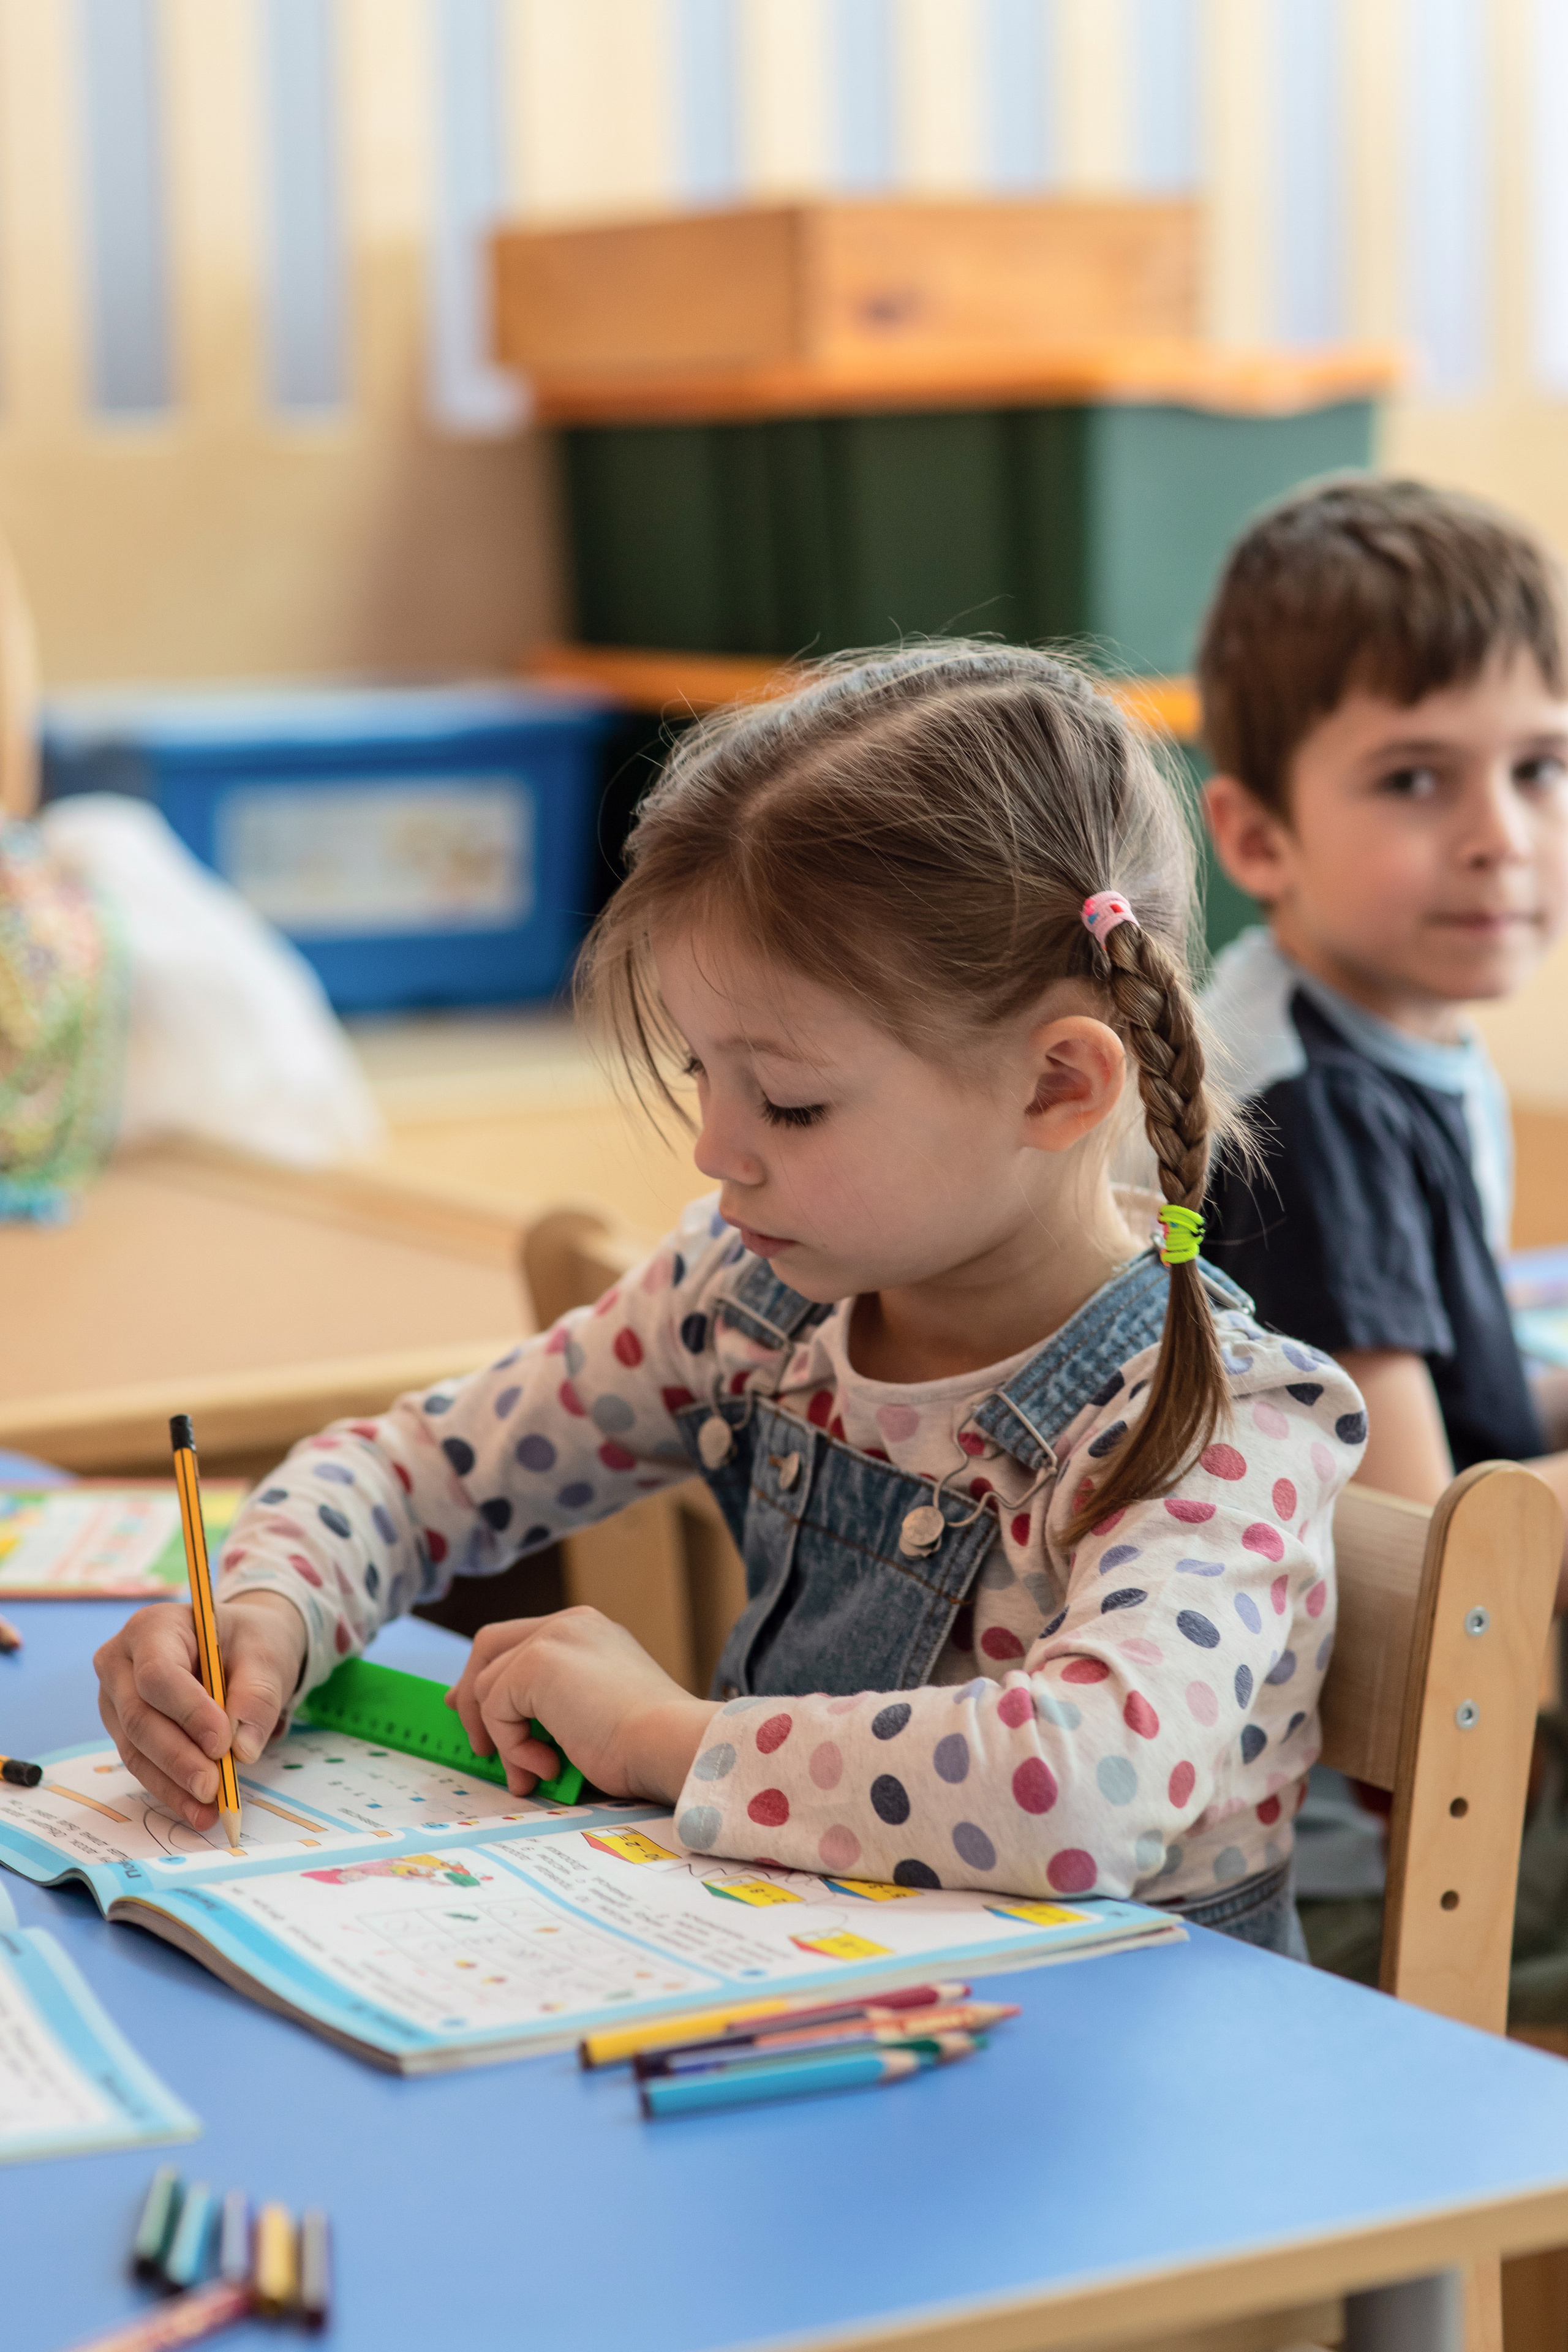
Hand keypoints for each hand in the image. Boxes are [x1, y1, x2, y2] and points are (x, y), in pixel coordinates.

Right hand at [94, 1591, 308, 1829]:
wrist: (237, 1648)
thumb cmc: (248, 1643)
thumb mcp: (265, 1655)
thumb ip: (257, 1696)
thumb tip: (243, 1750)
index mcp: (152, 1627)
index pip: (158, 1674)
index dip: (188, 1712)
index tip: (222, 1744)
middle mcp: (121, 1661)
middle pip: (140, 1716)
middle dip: (178, 1757)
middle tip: (215, 1787)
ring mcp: (116, 1698)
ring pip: (136, 1748)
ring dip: (173, 1782)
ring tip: (210, 1809)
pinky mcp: (124, 1730)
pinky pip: (142, 1764)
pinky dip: (171, 1789)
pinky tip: (198, 1810)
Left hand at [444, 1607, 717, 1803]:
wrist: (669, 1741)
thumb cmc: (646, 1743)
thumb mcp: (594, 1709)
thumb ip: (554, 1702)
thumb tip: (503, 1722)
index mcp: (588, 1630)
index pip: (520, 1641)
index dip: (488, 1674)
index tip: (468, 1707)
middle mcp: (570, 1623)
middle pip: (490, 1645)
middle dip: (471, 1694)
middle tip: (475, 1742)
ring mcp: (553, 1637)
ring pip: (488, 1685)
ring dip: (503, 1740)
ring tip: (534, 1774)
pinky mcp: (537, 1662)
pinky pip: (495, 1708)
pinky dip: (512, 1746)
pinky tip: (548, 1767)